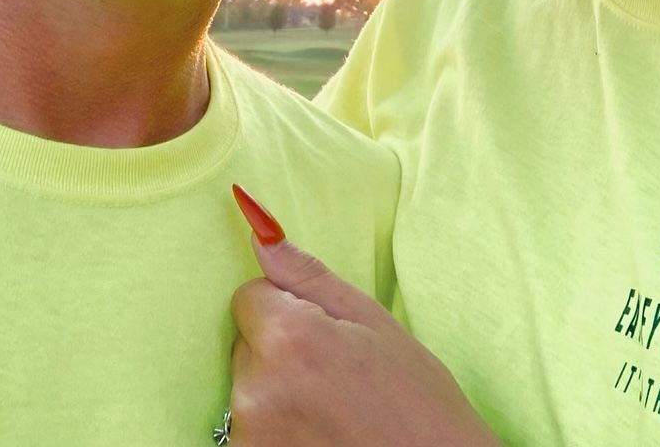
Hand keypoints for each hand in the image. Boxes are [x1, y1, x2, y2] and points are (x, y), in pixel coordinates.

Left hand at [229, 188, 500, 446]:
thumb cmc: (412, 398)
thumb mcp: (370, 321)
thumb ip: (306, 276)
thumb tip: (258, 232)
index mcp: (286, 339)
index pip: (249, 296)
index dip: (287, 309)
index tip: (323, 334)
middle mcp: (254, 391)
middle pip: (246, 344)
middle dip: (279, 351)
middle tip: (333, 375)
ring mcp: (249, 437)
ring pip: (247, 389)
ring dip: (275, 393)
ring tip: (329, 410)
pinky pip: (250, 429)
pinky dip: (275, 430)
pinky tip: (317, 436)